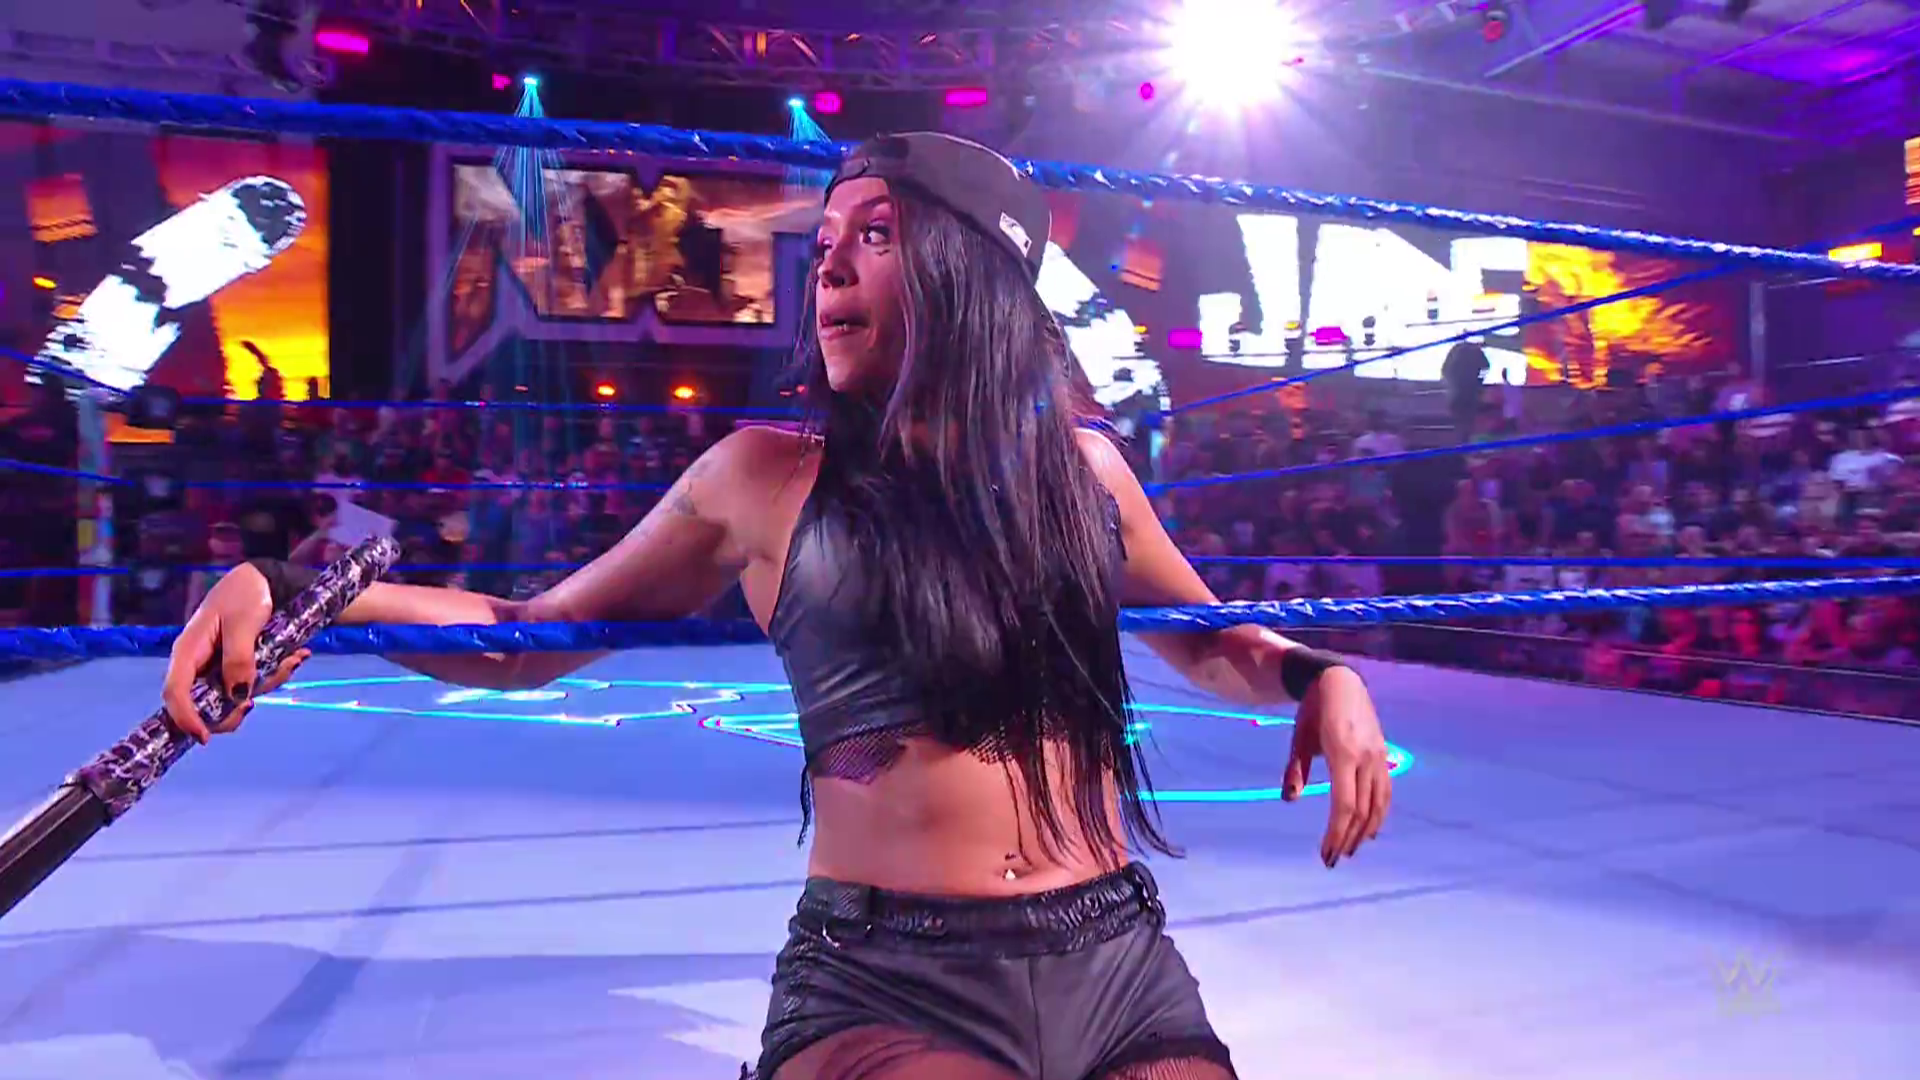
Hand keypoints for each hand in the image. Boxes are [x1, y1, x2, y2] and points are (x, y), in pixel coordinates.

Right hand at [162, 564, 310, 743]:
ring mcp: (219, 666)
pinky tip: (297, 655)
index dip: (185, 719)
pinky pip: (255, 682)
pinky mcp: (239, 665)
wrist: (266, 579)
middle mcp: (199, 663)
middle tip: (256, 704)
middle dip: (235, 709)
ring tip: (293, 658)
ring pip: (237, 695)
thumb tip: (237, 696)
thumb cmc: (246, 595)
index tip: (205, 737)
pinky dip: (277, 672)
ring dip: (268, 682)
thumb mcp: (243, 624)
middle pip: (205, 704)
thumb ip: (238, 660)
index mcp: (188, 651)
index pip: (175, 693)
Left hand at [1282, 666, 1391, 867]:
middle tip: (1333, 860)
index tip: (1325, 853)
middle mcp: (1366, 759)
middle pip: (1362, 811)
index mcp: (1343, 754)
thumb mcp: (1299, 738)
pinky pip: (1386, 792)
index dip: (1336, 833)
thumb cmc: (1313, 709)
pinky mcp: (1384, 755)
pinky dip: (1380, 814)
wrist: (1340, 680)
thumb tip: (1289, 800)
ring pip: (1378, 805)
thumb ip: (1295, 770)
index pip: (1344, 806)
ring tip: (1350, 849)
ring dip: (1365, 831)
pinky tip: (1371, 828)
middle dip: (1347, 839)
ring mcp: (1379, 757)